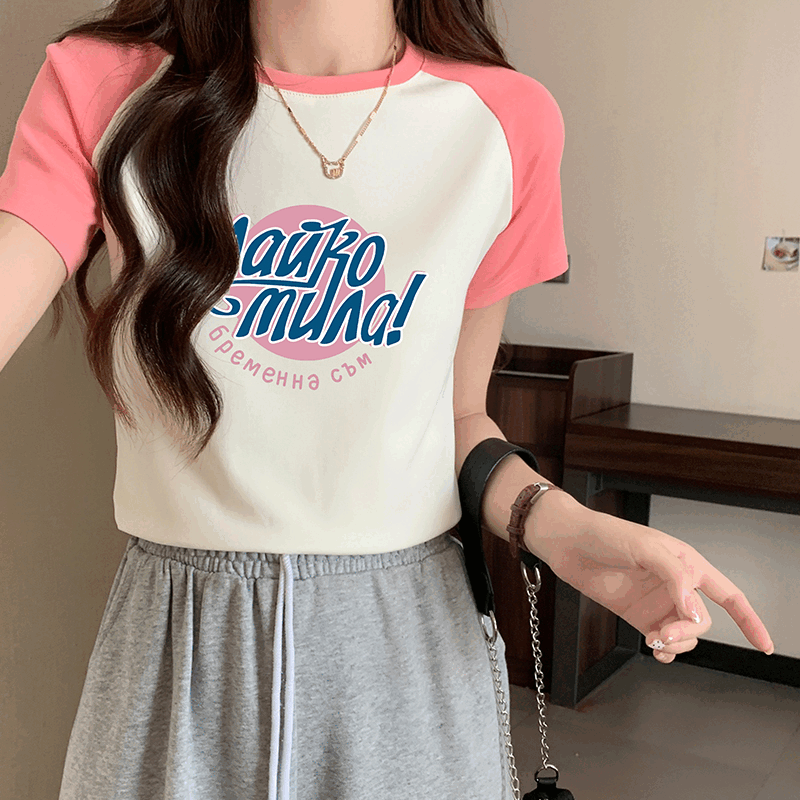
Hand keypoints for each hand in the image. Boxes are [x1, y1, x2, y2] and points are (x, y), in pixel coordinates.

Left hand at [523, 495, 774, 662]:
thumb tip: (692, 610)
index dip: (749, 619)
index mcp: (686, 563)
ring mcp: (656, 601)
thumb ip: (673, 577)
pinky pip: (662, 640)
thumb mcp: (644, 547)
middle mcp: (675, 584)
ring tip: (655, 641)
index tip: (764, 644)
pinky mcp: (637, 615)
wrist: (567, 543)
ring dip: (675, 643)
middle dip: (688, 632)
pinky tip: (657, 651)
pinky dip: (665, 651)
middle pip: (702, 620)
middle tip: (663, 634)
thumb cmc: (605, 534)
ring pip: (684, 634)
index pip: (729, 595)